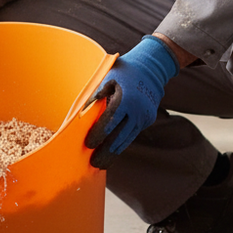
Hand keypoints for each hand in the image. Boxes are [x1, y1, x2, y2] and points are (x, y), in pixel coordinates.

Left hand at [85, 35, 178, 169]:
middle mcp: (137, 112)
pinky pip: (132, 134)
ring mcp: (144, 117)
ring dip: (114, 152)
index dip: (98, 135)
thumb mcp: (108, 78)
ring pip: (127, 139)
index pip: (109, 122)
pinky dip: (122, 143)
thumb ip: (96, 96)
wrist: (151, 68)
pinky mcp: (147, 120)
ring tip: (102, 164)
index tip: (88, 145)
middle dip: (106, 151)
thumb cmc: (124, 71)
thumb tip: (81, 112)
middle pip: (119, 137)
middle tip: (94, 163)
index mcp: (126, 100)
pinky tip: (113, 152)